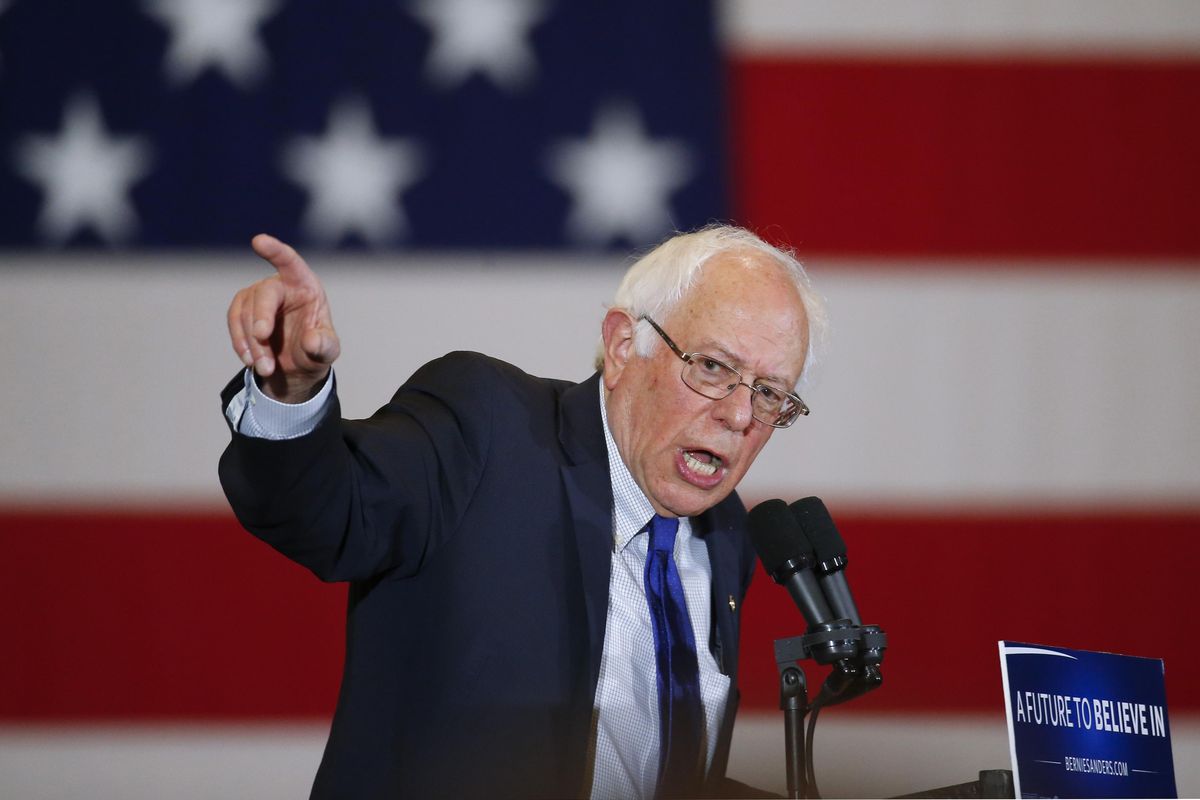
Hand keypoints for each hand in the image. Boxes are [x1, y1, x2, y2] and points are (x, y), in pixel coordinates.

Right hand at [227, 234, 340, 402]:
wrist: (296, 366)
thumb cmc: (316, 349)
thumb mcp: (327, 351)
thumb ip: (324, 345)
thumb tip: (312, 340)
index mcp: (305, 285)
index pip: (290, 262)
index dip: (275, 251)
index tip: (258, 241)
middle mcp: (281, 285)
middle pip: (264, 294)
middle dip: (261, 317)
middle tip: (262, 339)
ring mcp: (258, 296)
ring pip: (246, 313)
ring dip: (252, 342)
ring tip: (266, 367)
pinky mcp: (243, 309)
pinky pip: (234, 322)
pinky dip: (240, 342)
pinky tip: (251, 361)